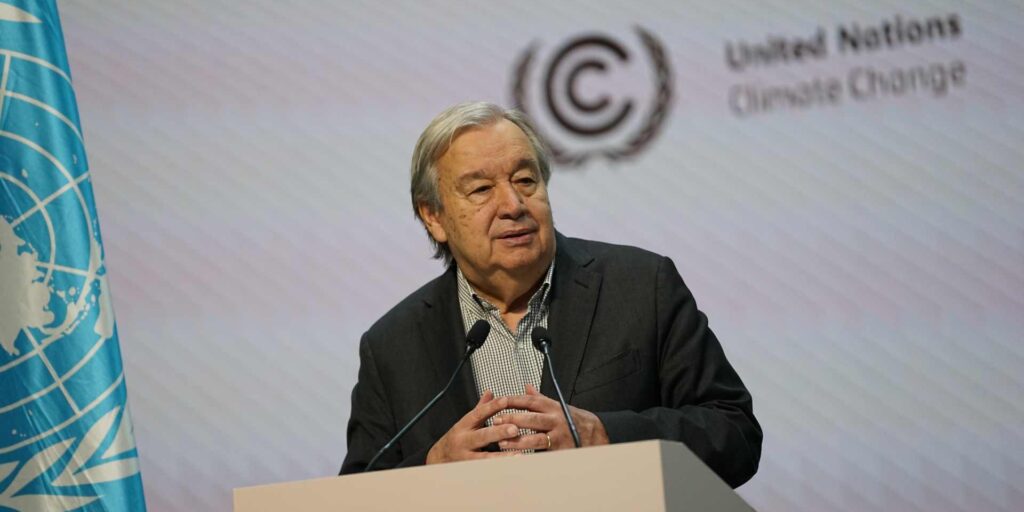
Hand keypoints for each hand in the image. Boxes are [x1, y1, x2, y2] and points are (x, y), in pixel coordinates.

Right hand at [425, 391, 521, 463]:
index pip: (478, 414)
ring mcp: (466, 458)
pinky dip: (497, 470)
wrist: (437, 460)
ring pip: (483, 458)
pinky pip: (484, 471)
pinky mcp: (469, 471)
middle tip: (515, 429)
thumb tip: (490, 392)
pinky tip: (510, 469)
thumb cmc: (457, 439)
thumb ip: (480, 409)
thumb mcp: (466, 423)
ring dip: (501, 457)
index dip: (491, 406)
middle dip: (498, 432)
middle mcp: (464, 441)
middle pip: (481, 436)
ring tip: (518, 455)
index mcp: (463, 426)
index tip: (505, 400)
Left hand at [494, 384, 609, 450]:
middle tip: (496, 422)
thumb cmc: (571, 418)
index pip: (530, 401)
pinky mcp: (560, 450)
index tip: (499, 402)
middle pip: (531, 419)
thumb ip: (539, 398)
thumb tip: (526, 387)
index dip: (513, 400)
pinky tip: (517, 457)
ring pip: (536, 439)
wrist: (594, 433)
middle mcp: (555, 420)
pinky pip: (543, 453)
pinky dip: (530, 456)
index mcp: (552, 407)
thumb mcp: (556, 405)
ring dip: (518, 441)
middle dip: (513, 420)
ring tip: (502, 442)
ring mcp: (558, 436)